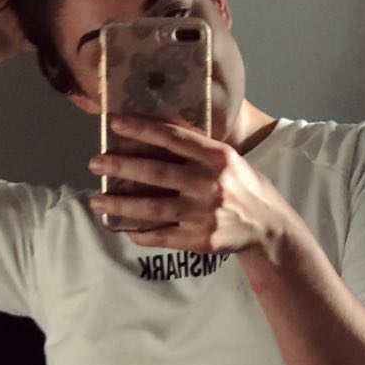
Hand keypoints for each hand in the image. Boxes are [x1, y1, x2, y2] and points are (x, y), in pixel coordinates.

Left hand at [88, 116, 293, 253]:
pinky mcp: (200, 240)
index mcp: (218, 158)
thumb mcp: (231, 162)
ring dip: (120, 205)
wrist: (269, 229)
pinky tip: (123, 229)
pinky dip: (141, 233)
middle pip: (156, 173)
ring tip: (97, 200)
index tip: (115, 123)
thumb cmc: (245, 189)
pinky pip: (162, 236)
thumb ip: (200, 153)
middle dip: (121, 167)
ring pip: (152, 208)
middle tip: (95, 163)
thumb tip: (156, 139)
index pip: (174, 138)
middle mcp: (210, 184)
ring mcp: (204, 214)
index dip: (143, 130)